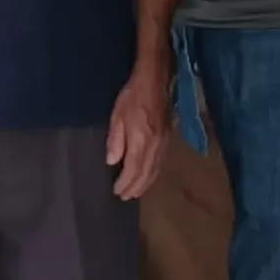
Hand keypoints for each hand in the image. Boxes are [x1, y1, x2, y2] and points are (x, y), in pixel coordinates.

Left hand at [106, 63, 170, 199]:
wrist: (154, 81)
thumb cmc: (132, 96)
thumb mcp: (117, 116)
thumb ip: (115, 140)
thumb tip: (112, 162)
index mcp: (141, 141)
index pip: (133, 169)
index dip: (125, 183)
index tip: (117, 192)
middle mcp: (155, 146)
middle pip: (146, 174)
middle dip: (135, 187)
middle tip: (125, 197)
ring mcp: (163, 143)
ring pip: (155, 170)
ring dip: (146, 184)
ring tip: (136, 192)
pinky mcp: (167, 139)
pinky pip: (161, 163)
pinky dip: (154, 174)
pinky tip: (149, 176)